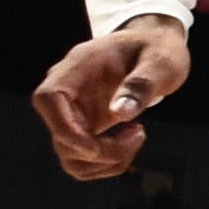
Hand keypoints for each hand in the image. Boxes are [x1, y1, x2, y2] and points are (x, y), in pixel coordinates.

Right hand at [29, 15, 189, 180]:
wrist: (154, 45)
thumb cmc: (156, 48)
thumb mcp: (161, 61)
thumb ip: (141, 84)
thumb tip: (119, 114)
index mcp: (77, 67)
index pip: (47, 99)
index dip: (65, 129)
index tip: (97, 146)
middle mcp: (67, 91)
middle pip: (61, 137)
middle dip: (101, 151)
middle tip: (139, 133)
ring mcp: (74, 112)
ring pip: (70, 155)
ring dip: (105, 162)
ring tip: (136, 137)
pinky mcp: (86, 127)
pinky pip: (85, 159)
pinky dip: (108, 163)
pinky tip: (130, 142)